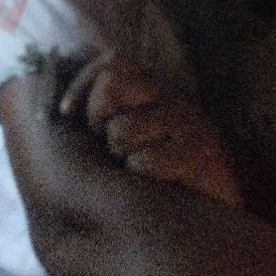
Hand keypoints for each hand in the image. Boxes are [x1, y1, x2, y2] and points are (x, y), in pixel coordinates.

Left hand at [60, 53, 241, 207]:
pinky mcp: (199, 152)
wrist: (215, 211)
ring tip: (137, 168)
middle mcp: (170, 96)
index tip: (65, 112)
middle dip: (98, 119)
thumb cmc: (157, 174)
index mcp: (151, 87)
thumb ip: (100, 112)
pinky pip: (145, 162)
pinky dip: (142, 177)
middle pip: (111, 85)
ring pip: (122, 129)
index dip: (81, 85)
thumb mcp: (125, 134)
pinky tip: (158, 184)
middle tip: (112, 145)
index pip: (110, 63)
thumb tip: (61, 103)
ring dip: (121, 155)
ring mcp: (187, 120)